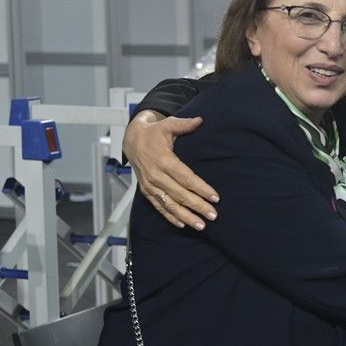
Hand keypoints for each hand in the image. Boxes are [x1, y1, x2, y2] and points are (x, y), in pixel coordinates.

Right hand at [123, 111, 217, 229]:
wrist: (131, 140)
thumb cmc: (153, 133)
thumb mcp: (167, 125)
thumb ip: (184, 124)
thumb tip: (200, 120)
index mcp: (163, 160)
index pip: (185, 177)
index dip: (201, 188)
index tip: (215, 197)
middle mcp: (155, 175)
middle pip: (180, 194)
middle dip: (198, 206)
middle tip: (213, 215)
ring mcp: (150, 185)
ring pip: (169, 204)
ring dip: (186, 216)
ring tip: (201, 225)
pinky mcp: (147, 191)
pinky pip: (159, 207)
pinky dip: (170, 217)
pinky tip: (183, 224)